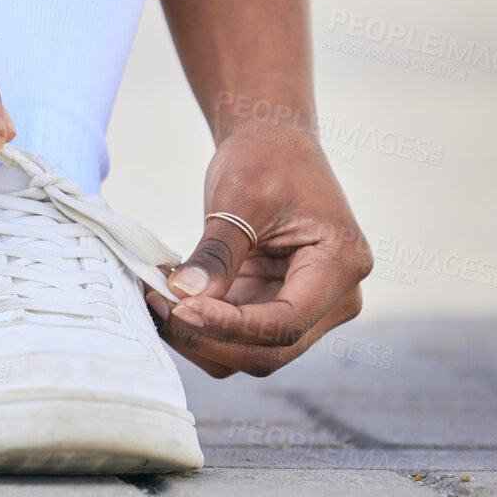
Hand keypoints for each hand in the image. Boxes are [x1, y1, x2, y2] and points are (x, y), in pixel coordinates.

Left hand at [147, 130, 371, 376]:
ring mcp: (305, 308)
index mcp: (340, 267)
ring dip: (199, 337)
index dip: (231, 326)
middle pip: (270, 351)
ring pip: (248, 353)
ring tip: (156, 297)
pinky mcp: (272, 305)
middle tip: (157, 305)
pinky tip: (166, 297)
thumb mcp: (239, 198)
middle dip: (209, 338)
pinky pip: (235, 335)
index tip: (180, 308)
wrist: (272, 143)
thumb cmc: (265, 159)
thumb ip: (217, 252)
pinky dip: (199, 325)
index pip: (286, 323)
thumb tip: (185, 296)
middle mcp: (333, 299)